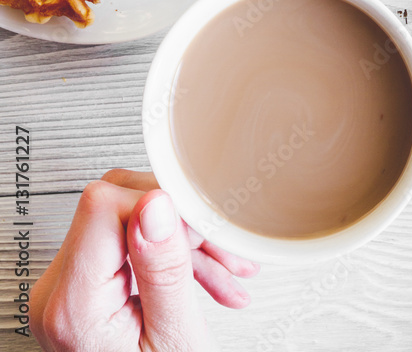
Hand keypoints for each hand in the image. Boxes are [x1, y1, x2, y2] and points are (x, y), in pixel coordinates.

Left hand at [30, 169, 258, 351]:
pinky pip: (127, 243)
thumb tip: (156, 202)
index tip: (198, 230)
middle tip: (218, 253)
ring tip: (224, 274)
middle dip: (180, 223)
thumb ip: (165, 270)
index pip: (104, 206)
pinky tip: (208, 278)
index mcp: (73, 305)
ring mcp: (67, 289)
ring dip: (183, 239)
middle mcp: (57, 292)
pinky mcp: (84, 287)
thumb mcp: (174, 340)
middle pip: (116, 205)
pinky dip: (170, 254)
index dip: (160, 207)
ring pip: (127, 218)